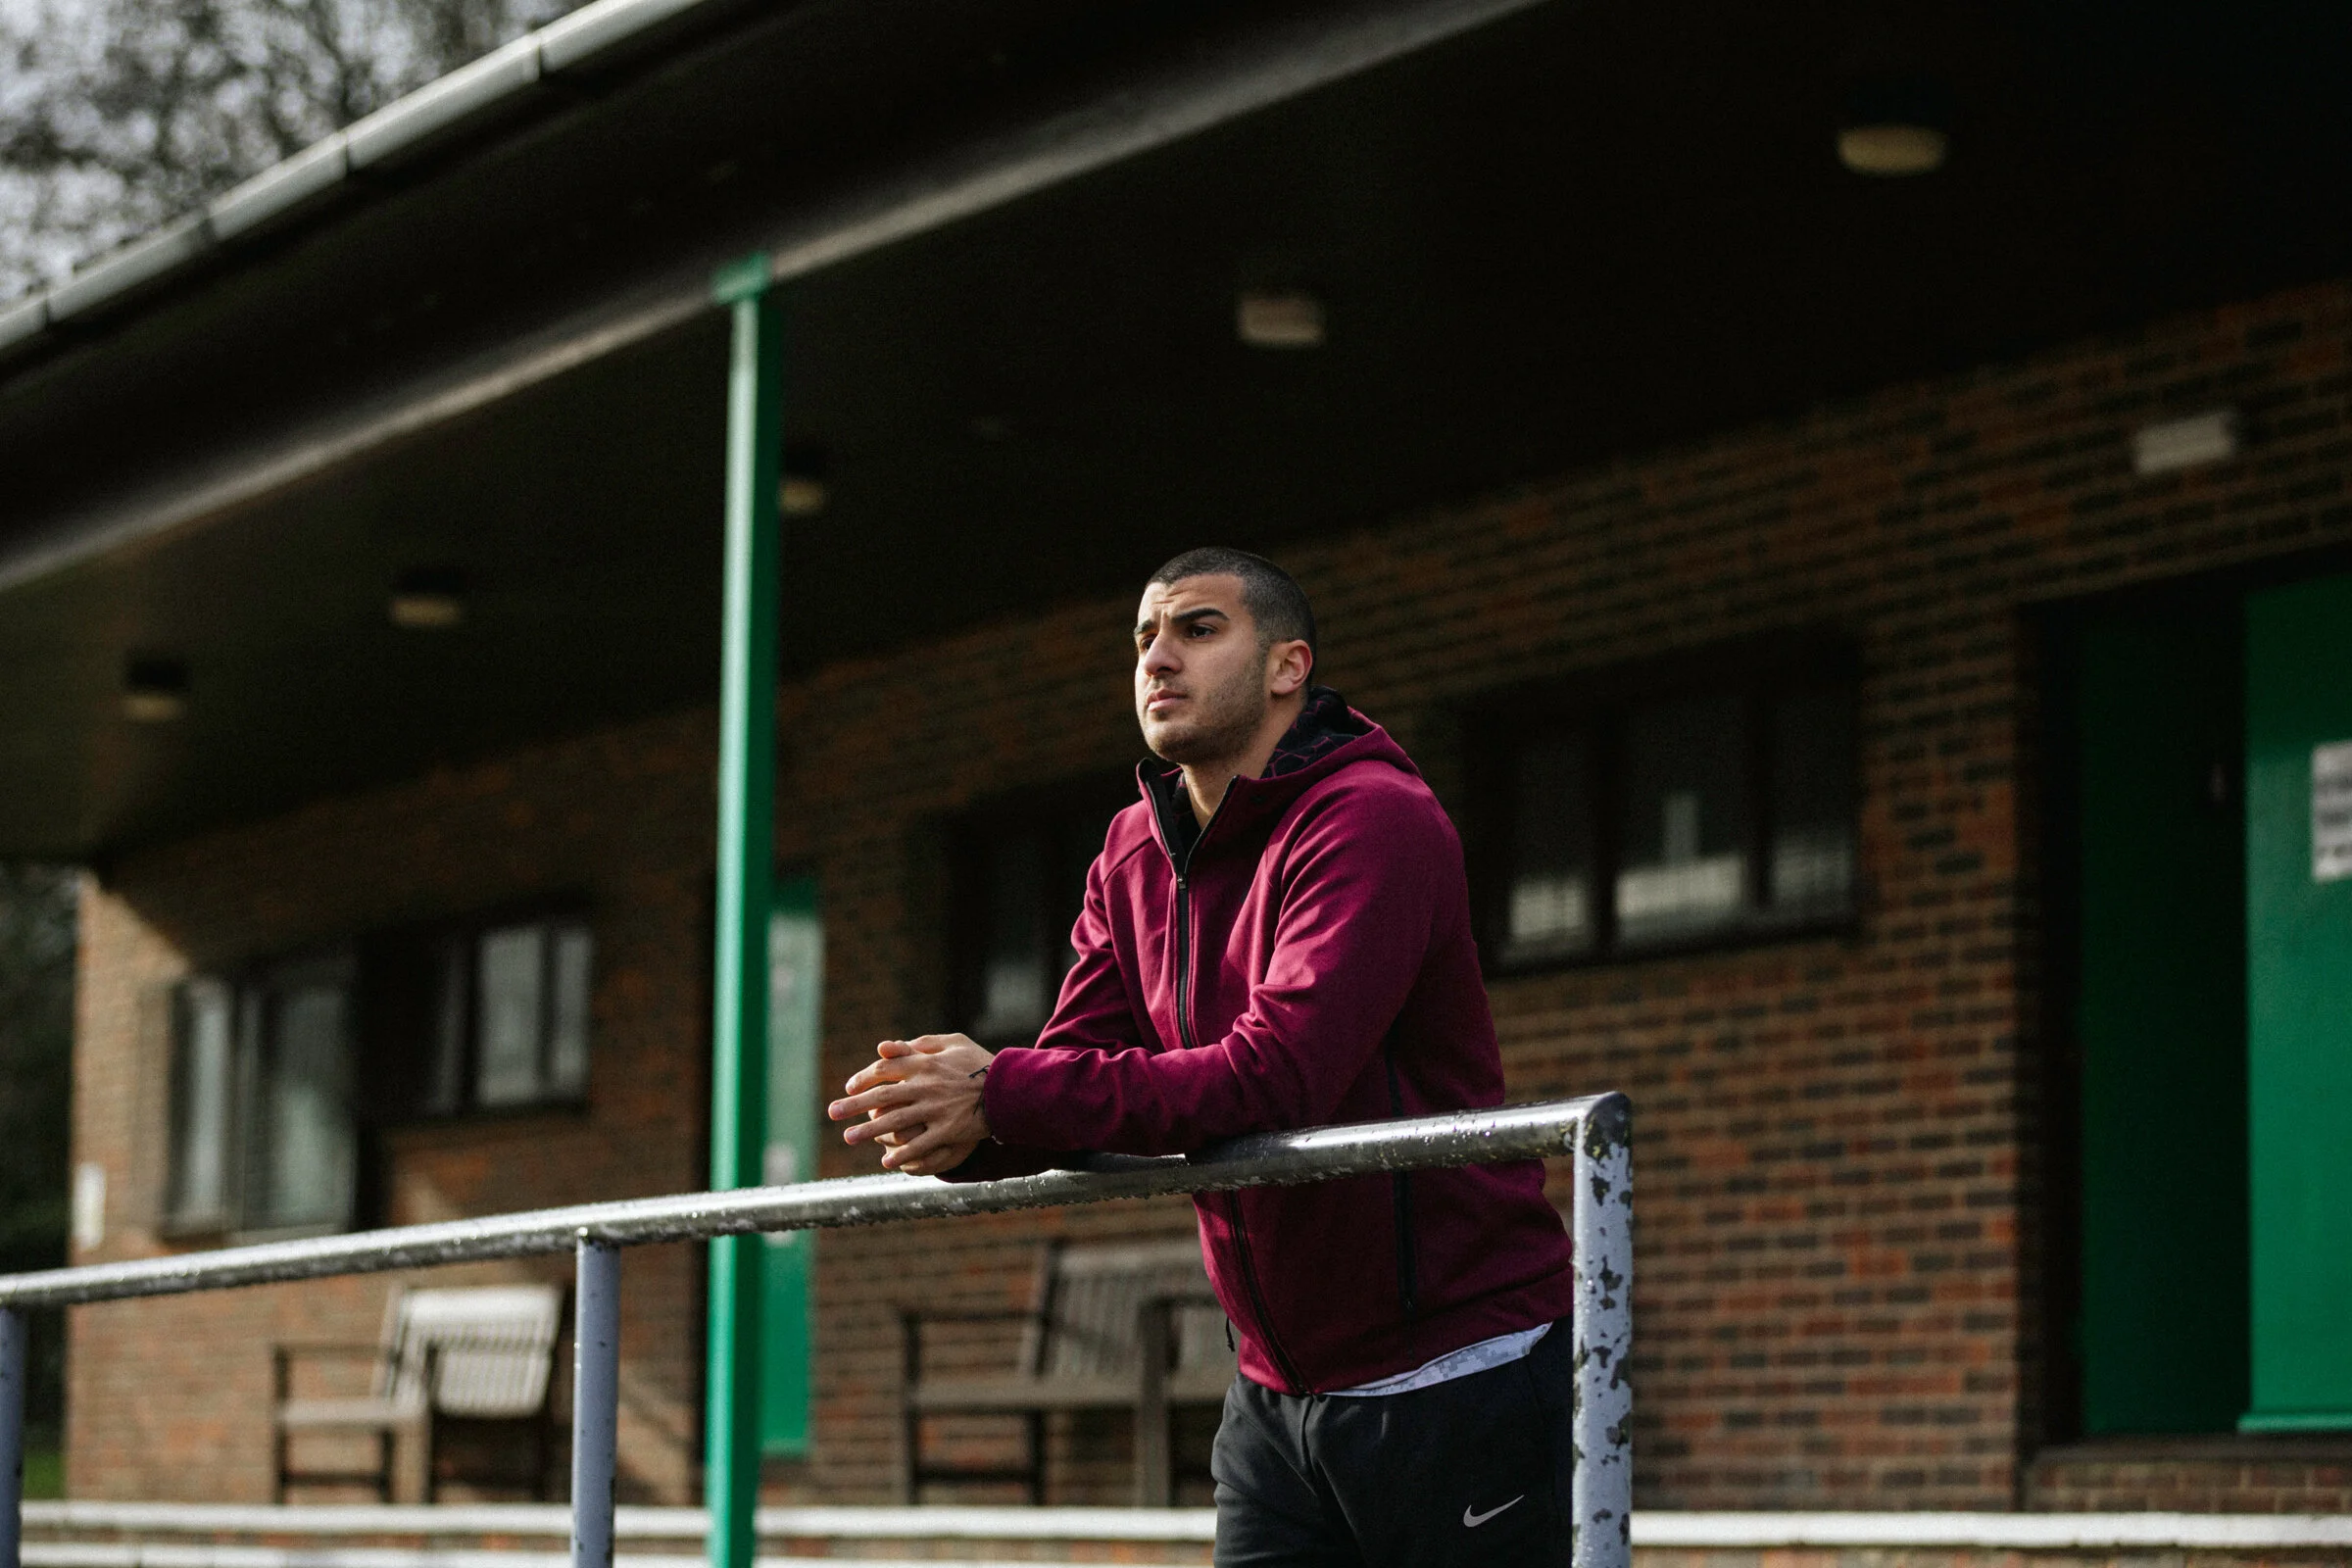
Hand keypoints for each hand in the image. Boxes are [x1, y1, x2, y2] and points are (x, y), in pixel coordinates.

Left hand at [829, 1034, 994, 1175]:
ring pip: (894, 1122)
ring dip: (868, 1131)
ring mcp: (936, 1110)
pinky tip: (886, 1161)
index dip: (864, 1078)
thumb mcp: (955, 1042)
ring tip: (848, 1138)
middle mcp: (926, 1086)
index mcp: (925, 1063)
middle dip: (853, 1105)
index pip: (885, 1069)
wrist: (1011, 1089)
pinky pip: (919, 1145)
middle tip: (832, 1113)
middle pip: (882, 1096)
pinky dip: (901, 1154)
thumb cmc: (981, 1063)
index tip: (849, 1088)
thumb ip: (923, 1043)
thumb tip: (888, 1045)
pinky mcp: (948, 1130)